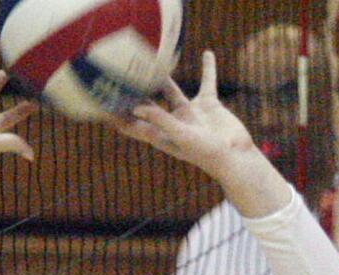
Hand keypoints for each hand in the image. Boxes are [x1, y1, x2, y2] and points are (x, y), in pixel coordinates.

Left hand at [108, 51, 289, 217]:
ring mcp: (190, 113)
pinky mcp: (208, 105)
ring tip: (151, 62)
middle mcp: (173, 123)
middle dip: (135, 94)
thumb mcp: (180, 135)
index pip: (134, 125)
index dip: (118, 117)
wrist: (236, 157)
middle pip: (149, 105)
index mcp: (162, 135)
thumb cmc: (206, 153)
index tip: (102, 105)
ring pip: (172, 91)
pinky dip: (208, 69)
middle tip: (120, 77)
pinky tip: (207, 54)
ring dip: (163, 78)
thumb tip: (136, 106)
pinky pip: (207, 82)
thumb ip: (159, 120)